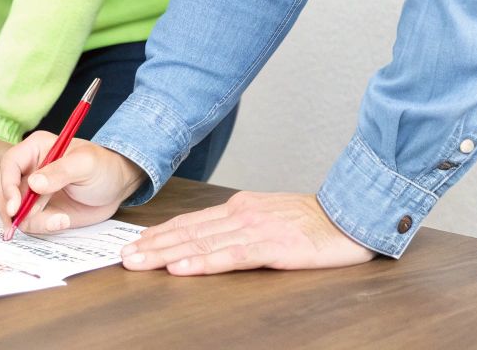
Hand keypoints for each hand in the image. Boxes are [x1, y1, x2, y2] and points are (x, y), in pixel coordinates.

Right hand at [0, 132, 144, 234]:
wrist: (117, 186)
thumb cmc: (103, 166)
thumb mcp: (85, 164)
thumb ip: (60, 171)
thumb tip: (34, 183)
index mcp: (35, 149)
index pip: (10, 165)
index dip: (8, 185)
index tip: (14, 206)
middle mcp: (30, 170)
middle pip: (6, 191)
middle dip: (13, 210)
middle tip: (28, 221)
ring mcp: (34, 192)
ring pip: (16, 211)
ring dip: (32, 221)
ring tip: (60, 221)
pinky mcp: (41, 210)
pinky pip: (31, 222)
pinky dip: (43, 226)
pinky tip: (62, 221)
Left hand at [119, 191, 374, 274]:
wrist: (352, 215)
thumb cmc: (313, 221)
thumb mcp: (269, 216)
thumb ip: (240, 225)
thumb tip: (209, 237)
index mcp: (239, 207)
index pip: (190, 222)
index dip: (160, 234)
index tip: (134, 244)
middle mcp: (241, 214)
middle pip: (188, 232)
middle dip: (153, 245)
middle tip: (124, 257)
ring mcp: (255, 229)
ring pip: (201, 243)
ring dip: (167, 254)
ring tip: (141, 262)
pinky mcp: (273, 247)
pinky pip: (231, 256)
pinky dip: (203, 262)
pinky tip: (182, 268)